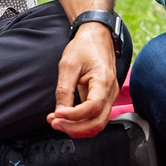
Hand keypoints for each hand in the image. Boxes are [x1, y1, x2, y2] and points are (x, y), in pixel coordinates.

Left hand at [47, 22, 117, 137]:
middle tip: (54, 123)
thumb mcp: (68, 65)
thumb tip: (59, 113)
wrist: (96, 36)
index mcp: (104, 81)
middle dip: (75, 128)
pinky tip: (66, 118)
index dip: (74, 116)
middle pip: (98, 122)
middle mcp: (110, 92)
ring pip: (98, 123)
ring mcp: (109, 96)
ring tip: (58, 122)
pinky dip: (81, 122)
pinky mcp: (103, 98)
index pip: (93, 108)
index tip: (57, 114)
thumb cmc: (84, 47)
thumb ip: (64, 90)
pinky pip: (95, 117)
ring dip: (78, 128)